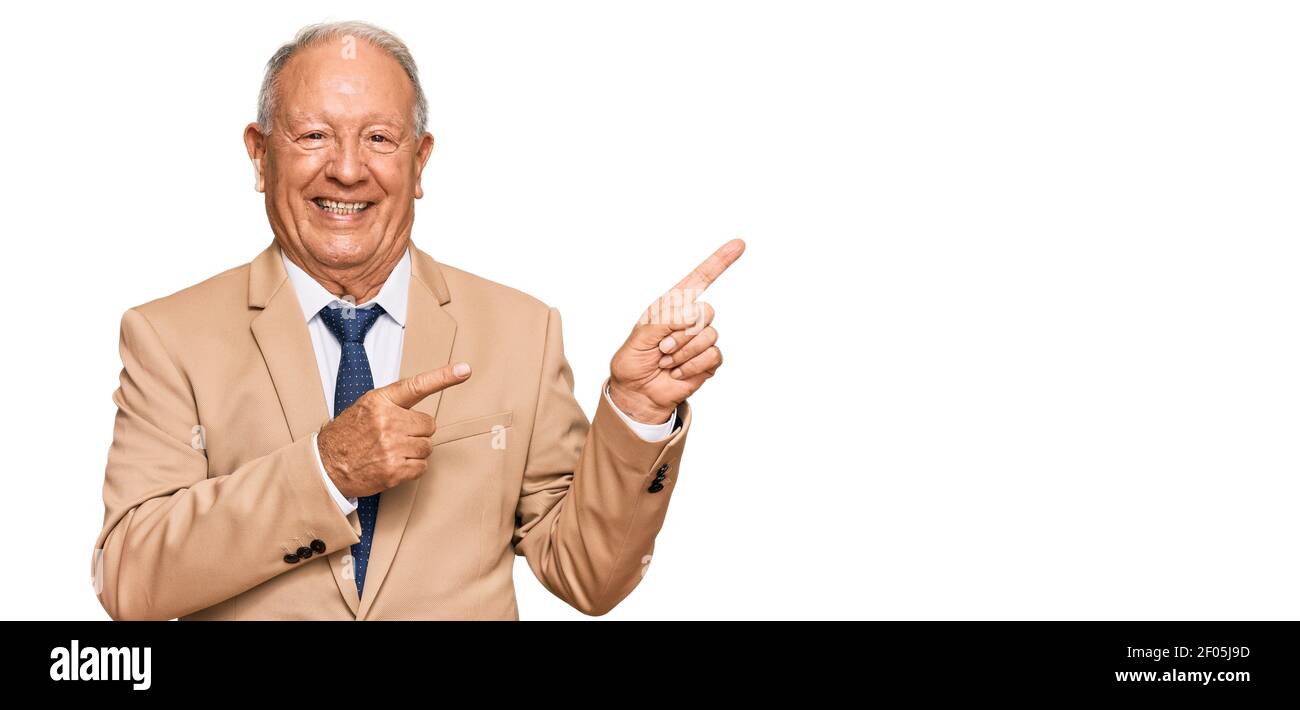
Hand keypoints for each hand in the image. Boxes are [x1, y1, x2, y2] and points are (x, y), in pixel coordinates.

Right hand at [317, 362, 471, 497]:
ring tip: (391, 451)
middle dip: (417, 432)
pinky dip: (411, 468)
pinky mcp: (394, 470)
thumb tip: (421, 408)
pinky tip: (392, 465)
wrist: (325, 465)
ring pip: (427, 447)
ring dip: (414, 451)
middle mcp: (387, 421)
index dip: (444, 377)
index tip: (465, 370)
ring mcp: (391, 447)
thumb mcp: (366, 407)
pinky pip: (421, 467)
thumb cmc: (348, 435)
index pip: (417, 385)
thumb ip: (393, 403)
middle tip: (396, 437)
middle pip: (429, 425)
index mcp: (380, 401)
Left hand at [609, 239, 744, 422]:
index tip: (739, 244)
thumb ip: (663, 320)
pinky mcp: (709, 361)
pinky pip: (712, 356)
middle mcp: (690, 319)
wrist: (638, 392)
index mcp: (673, 305)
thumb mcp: (639, 337)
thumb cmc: (634, 361)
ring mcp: (701, 339)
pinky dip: (690, 366)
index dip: (720, 261)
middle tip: (662, 347)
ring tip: (667, 361)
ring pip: (709, 335)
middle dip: (681, 332)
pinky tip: (676, 371)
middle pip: (706, 311)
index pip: (700, 278)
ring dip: (683, 352)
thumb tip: (693, 315)